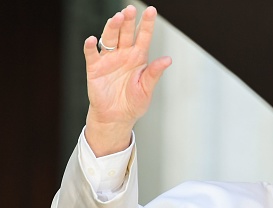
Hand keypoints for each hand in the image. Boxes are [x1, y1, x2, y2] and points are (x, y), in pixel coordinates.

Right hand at [84, 5, 171, 155]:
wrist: (117, 117)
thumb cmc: (134, 103)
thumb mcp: (147, 89)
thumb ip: (154, 73)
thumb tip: (168, 60)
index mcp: (138, 58)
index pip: (143, 37)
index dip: (147, 24)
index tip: (152, 11)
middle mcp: (123, 55)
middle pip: (125, 33)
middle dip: (128, 21)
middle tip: (130, 10)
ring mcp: (108, 59)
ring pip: (109, 38)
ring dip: (112, 28)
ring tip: (117, 18)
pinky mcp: (94, 68)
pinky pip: (92, 54)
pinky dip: (90, 46)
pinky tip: (91, 39)